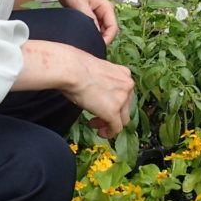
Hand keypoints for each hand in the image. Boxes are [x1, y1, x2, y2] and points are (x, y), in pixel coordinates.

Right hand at [17, 41, 133, 137]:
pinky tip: (100, 133)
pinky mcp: (113, 111)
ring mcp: (122, 99)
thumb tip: (95, 89)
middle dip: (112, 114)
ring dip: (109, 124)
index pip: (125, 93)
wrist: (72, 69)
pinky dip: (109, 133)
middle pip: (125, 106)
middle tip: (97, 117)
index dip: (114, 102)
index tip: (102, 104)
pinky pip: (116, 128)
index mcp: (124, 73)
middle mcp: (127, 85)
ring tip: (95, 124)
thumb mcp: (96, 71)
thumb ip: (102, 81)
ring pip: (123, 119)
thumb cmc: (76, 67)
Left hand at [26, 0, 117, 42]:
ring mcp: (97, 15)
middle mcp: (104, 12)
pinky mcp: (90, 18)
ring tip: (85, 43)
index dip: (107, 39)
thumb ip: (90, 20)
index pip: (113, 28)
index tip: (97, 46)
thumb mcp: (81, 6)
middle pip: (108, 31)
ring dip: (95, 37)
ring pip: (101, 31)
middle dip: (101, 40)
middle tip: (90, 47)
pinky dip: (89, 34)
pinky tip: (82, 38)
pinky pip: (93, 29)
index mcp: (106, 8)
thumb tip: (95, 36)